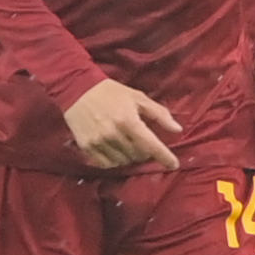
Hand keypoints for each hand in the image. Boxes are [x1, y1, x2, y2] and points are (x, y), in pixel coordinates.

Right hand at [63, 77, 181, 169]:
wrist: (77, 89)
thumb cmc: (111, 92)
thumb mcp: (138, 97)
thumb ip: (159, 114)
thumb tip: (177, 129)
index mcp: (129, 121)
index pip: (151, 145)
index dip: (164, 157)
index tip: (174, 164)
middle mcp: (114, 134)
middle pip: (138, 155)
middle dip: (145, 151)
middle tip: (141, 141)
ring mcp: (99, 142)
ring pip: (123, 162)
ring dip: (130, 156)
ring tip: (127, 143)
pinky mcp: (87, 147)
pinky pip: (106, 164)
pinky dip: (114, 160)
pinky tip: (114, 149)